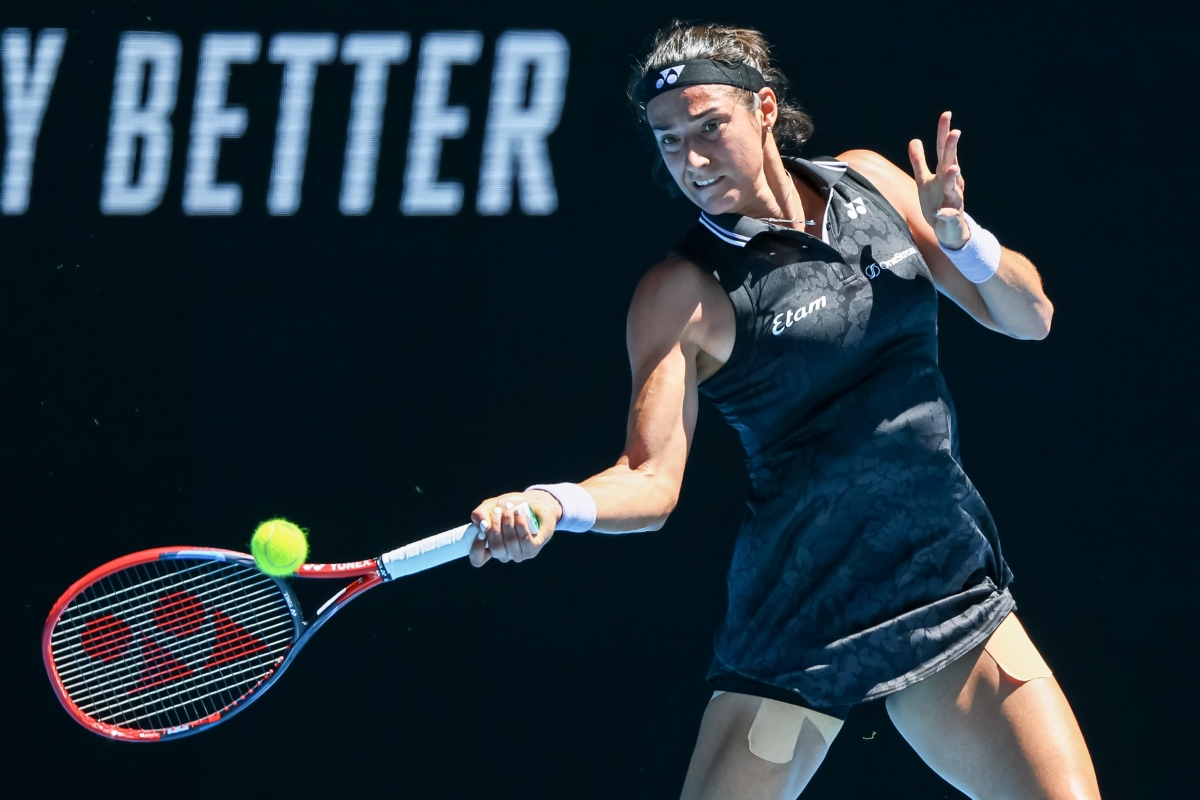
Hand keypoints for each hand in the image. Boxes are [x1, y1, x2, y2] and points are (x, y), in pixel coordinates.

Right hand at [468, 490, 561, 566]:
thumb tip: (483, 525)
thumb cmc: (510, 507)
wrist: (534, 502)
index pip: (478, 560)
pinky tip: (520, 513)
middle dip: (496, 526)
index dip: (477, 548)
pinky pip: (525, 539)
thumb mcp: (490, 506)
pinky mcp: (533, 549)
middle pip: (496, 547)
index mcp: (490, 547)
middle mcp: (504, 554)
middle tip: (498, 510)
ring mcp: (519, 554)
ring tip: (510, 507)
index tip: (481, 532)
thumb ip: (480, 514)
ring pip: (510, 541)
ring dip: (509, 521)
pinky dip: (521, 524)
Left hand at [908, 111, 969, 248]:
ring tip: (952, 168)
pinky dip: (944, 212)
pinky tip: (938, 211)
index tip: (946, 114)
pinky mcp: (952, 217)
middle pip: (952, 162)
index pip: (944, 150)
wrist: (948, 230)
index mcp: (944, 173)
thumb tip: (915, 140)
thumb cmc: (937, 201)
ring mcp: (954, 200)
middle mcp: (952, 183)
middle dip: (953, 148)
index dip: (944, 133)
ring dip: (952, 178)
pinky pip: (948, 214)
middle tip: (955, 132)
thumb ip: (919, 162)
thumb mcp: (925, 181)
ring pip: (954, 188)